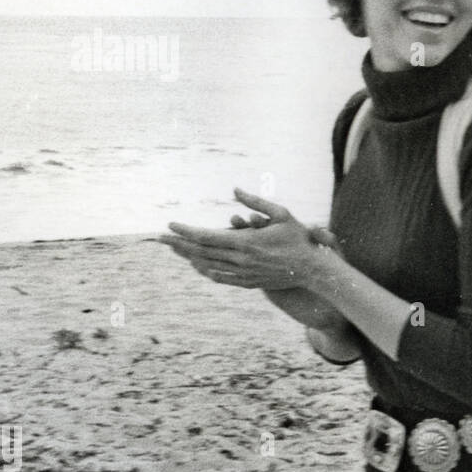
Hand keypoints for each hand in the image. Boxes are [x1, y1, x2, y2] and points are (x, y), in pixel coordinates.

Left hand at [159, 189, 327, 290]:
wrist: (311, 270)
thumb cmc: (298, 238)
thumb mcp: (281, 214)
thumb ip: (256, 202)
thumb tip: (235, 190)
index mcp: (246, 242)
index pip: (207, 237)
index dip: (186, 231)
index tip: (170, 225)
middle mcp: (241, 260)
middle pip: (202, 252)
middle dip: (179, 244)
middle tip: (160, 238)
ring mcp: (243, 273)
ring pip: (208, 266)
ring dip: (189, 257)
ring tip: (175, 249)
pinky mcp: (248, 282)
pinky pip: (221, 277)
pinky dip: (206, 270)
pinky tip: (198, 265)